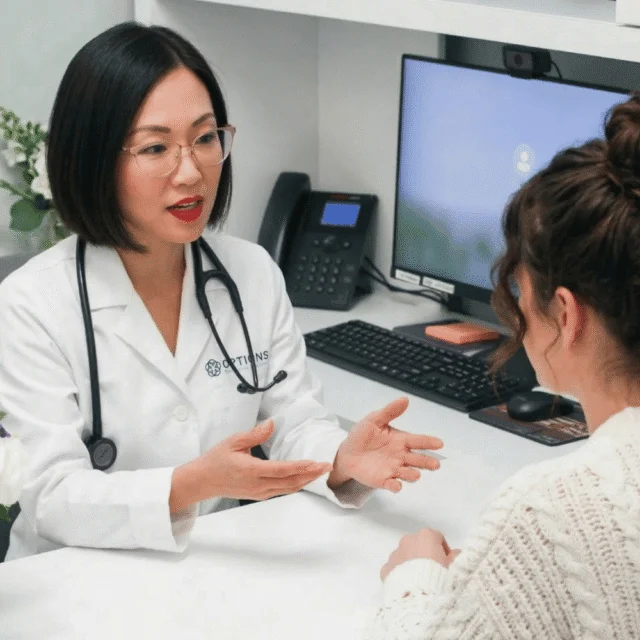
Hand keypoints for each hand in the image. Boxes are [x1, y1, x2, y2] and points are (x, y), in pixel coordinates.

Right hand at [171, 420, 331, 509]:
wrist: (203, 481)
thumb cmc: (216, 460)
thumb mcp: (233, 442)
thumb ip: (254, 434)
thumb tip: (271, 423)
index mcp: (252, 471)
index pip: (283, 470)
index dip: (301, 467)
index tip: (317, 463)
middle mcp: (258, 485)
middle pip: (291, 482)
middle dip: (311, 474)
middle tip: (327, 467)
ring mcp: (259, 492)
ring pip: (288, 489)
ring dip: (306, 481)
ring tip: (320, 472)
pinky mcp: (259, 495)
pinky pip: (282, 491)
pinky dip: (296, 485)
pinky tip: (304, 478)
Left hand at [328, 396, 442, 491]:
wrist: (346, 453)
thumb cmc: (362, 436)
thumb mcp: (374, 420)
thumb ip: (389, 411)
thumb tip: (405, 399)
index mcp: (400, 440)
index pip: (417, 441)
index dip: (428, 442)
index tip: (439, 443)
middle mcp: (400, 456)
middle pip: (417, 460)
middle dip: (427, 462)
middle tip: (435, 464)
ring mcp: (392, 469)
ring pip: (407, 473)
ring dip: (412, 475)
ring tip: (416, 475)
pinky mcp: (382, 480)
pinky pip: (391, 484)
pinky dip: (395, 486)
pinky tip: (396, 485)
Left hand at [380, 529, 460, 580]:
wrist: (418, 600)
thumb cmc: (441, 580)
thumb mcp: (457, 568)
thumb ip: (457, 556)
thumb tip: (454, 554)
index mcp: (426, 536)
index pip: (437, 538)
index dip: (444, 551)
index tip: (447, 565)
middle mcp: (407, 540)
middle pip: (419, 545)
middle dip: (425, 556)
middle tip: (433, 574)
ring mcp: (394, 554)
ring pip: (405, 556)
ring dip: (411, 564)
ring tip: (419, 582)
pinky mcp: (385, 569)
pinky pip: (395, 569)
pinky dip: (400, 575)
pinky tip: (408, 587)